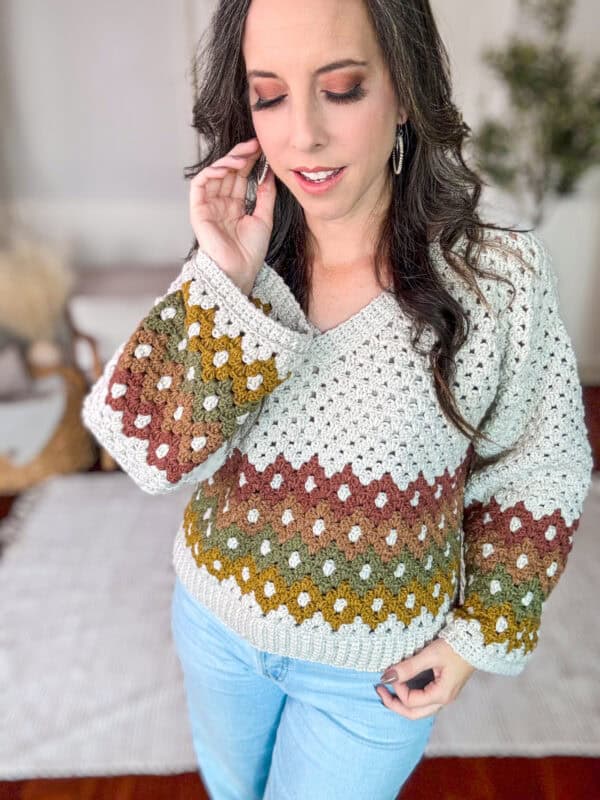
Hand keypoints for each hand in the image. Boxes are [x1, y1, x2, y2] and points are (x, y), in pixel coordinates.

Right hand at [189, 137, 275, 294]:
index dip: (249, 162)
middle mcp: (221, 203)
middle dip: (240, 156)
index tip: (261, 150)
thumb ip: (266, 195)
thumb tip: (269, 172)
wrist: (240, 271)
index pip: (240, 177)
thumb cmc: (251, 252)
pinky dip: (211, 172)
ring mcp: (209, 206)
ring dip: (227, 162)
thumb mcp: (264, 218)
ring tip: (241, 157)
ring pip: (214, 174)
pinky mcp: (198, 210)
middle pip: (227, 172)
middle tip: (253, 146)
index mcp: (235, 206)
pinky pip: (200, 185)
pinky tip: (224, 167)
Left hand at [375, 639, 475, 718]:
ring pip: (419, 710)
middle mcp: (443, 700)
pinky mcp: (444, 689)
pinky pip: (424, 701)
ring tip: (387, 689)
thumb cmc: (454, 647)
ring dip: (401, 702)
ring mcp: (444, 697)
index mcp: (441, 695)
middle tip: (379, 690)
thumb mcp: (429, 655)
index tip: (391, 672)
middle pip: (413, 714)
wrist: (476, 641)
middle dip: (394, 704)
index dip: (397, 689)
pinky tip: (402, 686)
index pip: (411, 701)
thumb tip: (387, 676)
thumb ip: (408, 667)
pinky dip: (410, 697)